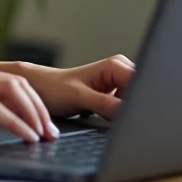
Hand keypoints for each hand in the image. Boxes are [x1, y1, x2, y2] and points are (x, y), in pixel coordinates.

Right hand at [0, 59, 60, 143]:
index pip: (12, 79)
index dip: (33, 100)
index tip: (44, 123)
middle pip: (18, 82)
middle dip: (39, 108)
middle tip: (51, 132)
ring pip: (11, 91)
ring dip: (32, 115)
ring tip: (43, 136)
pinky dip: (15, 123)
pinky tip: (25, 136)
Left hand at [19, 54, 135, 119]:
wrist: (39, 90)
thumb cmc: (54, 87)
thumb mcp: (81, 98)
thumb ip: (106, 104)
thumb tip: (129, 112)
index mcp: (116, 65)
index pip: (142, 85)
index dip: (139, 103)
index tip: (131, 116)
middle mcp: (120, 71)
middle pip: (139, 96)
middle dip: (130, 109)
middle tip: (109, 115)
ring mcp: (117, 84)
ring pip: (132, 105)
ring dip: (122, 114)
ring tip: (100, 112)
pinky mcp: (113, 96)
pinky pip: (123, 109)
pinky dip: (116, 116)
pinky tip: (102, 116)